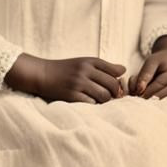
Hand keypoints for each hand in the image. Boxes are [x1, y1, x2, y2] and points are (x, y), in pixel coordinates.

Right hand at [5, 53, 126, 102]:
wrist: (43, 74)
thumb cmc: (66, 69)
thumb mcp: (84, 62)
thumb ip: (103, 66)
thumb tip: (123, 70)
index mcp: (90, 62)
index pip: (115, 71)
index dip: (119, 80)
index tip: (116, 86)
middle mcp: (85, 71)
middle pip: (112, 84)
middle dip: (115, 93)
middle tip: (111, 97)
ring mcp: (78, 84)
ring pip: (104, 96)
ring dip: (105, 100)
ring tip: (100, 100)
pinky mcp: (71, 96)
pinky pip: (91, 103)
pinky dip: (94, 105)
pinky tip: (89, 103)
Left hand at [128, 35, 166, 99]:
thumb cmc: (162, 59)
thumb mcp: (152, 61)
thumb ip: (145, 74)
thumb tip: (139, 90)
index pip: (158, 86)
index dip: (144, 90)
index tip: (134, 92)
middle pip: (159, 96)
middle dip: (145, 96)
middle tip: (134, 94)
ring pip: (160, 102)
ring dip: (148, 99)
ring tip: (140, 92)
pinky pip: (162, 102)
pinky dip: (153, 99)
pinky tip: (147, 93)